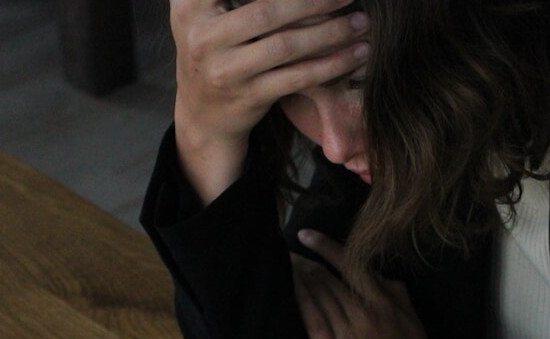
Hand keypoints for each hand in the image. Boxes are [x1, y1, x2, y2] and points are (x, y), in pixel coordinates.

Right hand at [169, 0, 369, 202]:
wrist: (202, 115)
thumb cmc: (214, 51)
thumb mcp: (200, 12)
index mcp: (188, 6)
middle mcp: (201, 37)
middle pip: (267, 10)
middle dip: (315, 1)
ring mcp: (223, 71)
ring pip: (286, 47)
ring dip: (331, 33)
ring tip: (361, 22)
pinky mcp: (247, 98)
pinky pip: (296, 78)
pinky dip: (330, 64)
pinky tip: (356, 54)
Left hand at [291, 230, 437, 338]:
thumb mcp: (415, 325)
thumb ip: (399, 297)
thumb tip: (384, 277)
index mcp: (385, 304)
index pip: (351, 266)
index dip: (325, 247)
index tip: (306, 235)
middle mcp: (363, 314)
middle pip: (328, 279)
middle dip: (304, 262)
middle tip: (285, 250)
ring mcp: (346, 336)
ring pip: (318, 297)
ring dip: (298, 278)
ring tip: (283, 265)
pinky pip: (312, 324)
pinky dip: (299, 303)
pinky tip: (288, 290)